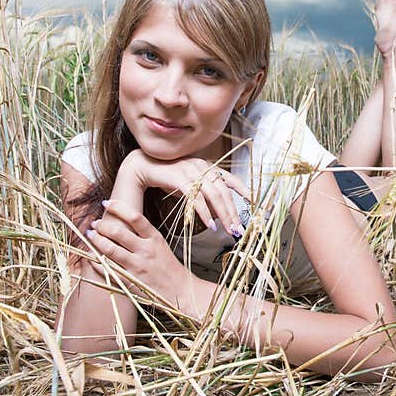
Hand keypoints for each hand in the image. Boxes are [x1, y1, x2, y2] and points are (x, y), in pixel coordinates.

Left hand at [86, 198, 191, 307]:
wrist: (181, 290)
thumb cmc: (168, 266)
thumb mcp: (160, 244)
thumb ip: (143, 233)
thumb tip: (122, 221)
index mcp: (155, 238)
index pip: (134, 217)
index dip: (117, 207)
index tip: (106, 203)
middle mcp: (145, 250)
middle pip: (118, 232)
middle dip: (102, 225)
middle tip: (95, 223)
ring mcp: (137, 266)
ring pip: (110, 250)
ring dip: (96, 240)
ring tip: (90, 235)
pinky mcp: (130, 281)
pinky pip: (108, 270)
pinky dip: (96, 262)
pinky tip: (92, 257)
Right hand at [125, 148, 251, 235]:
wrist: (141, 166)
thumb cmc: (166, 177)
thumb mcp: (189, 183)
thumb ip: (203, 192)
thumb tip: (217, 208)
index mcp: (206, 166)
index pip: (229, 178)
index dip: (243, 189)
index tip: (254, 201)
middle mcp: (201, 166)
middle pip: (223, 191)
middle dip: (233, 212)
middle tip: (238, 229)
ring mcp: (190, 170)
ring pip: (213, 194)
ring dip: (223, 214)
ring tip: (228, 230)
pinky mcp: (179, 178)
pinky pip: (196, 197)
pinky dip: (204, 212)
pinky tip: (210, 224)